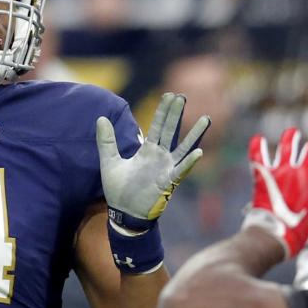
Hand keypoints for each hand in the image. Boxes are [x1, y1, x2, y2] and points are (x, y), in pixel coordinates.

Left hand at [96, 92, 210, 232]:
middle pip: (170, 131)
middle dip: (176, 114)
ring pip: (182, 148)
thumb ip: (106, 141)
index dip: (163, 111)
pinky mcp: (168, 182)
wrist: (123, 212)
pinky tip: (198, 152)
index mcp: (147, 150)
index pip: (157, 126)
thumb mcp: (109, 161)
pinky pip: (180, 170)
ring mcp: (166, 168)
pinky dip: (189, 162)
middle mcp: (159, 156)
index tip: (170, 94)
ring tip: (205, 119)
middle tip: (183, 97)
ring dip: (193, 134)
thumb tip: (101, 118)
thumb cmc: (118, 189)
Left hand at [241, 128, 307, 257]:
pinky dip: (257, 147)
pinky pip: (258, 156)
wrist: (273, 236)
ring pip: (287, 147)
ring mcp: (281, 172)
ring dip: (291, 137)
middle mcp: (302, 173)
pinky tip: (257, 138)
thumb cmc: (299, 234)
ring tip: (293, 132)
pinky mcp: (263, 176)